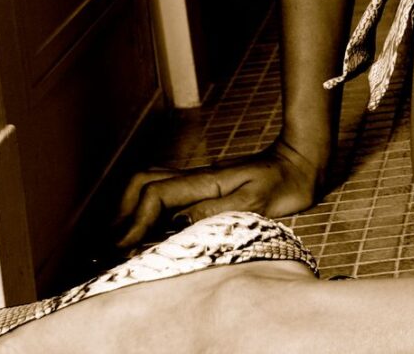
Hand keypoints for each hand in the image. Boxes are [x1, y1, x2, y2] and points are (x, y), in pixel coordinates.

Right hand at [115, 137, 321, 247]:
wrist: (300, 163)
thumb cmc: (282, 182)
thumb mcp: (255, 201)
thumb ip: (215, 211)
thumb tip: (176, 223)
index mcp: (204, 180)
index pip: (155, 195)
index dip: (135, 222)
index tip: (122, 250)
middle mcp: (195, 178)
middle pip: (141, 183)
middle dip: (122, 212)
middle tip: (113, 247)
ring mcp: (198, 182)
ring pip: (149, 185)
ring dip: (131, 210)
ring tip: (121, 242)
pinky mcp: (204, 189)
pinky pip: (165, 195)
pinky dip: (147, 211)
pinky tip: (148, 233)